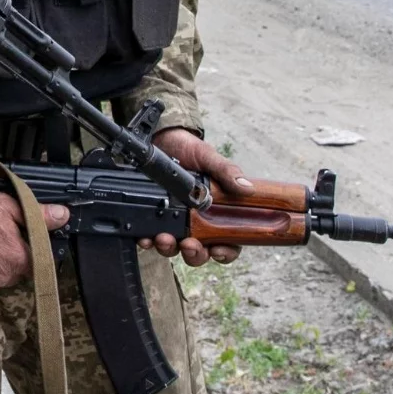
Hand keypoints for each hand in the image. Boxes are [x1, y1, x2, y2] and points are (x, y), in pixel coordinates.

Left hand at [143, 127, 251, 266]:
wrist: (163, 139)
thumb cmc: (191, 151)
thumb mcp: (211, 159)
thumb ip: (227, 173)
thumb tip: (247, 188)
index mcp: (217, 214)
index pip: (228, 243)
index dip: (225, 253)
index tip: (218, 250)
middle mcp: (197, 223)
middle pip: (200, 252)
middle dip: (195, 254)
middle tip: (189, 245)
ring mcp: (175, 222)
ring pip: (175, 248)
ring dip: (170, 248)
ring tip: (164, 238)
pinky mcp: (155, 218)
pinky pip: (151, 237)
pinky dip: (148, 240)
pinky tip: (145, 238)